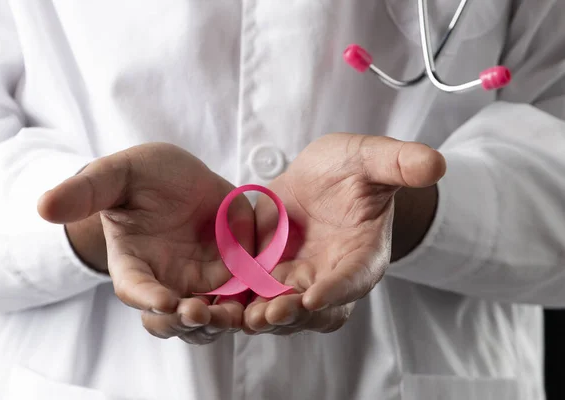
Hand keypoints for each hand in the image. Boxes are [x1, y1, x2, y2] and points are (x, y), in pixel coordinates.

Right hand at [38, 143, 253, 343]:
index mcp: (134, 264)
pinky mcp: (233, 272)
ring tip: (236, 314)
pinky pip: (245, 296)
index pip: (136, 289)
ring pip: (212, 316)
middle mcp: (167, 281)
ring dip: (222, 320)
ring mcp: (201, 281)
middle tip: (201, 312)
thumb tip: (43, 206)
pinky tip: (267, 300)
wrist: (179, 177)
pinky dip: (253, 303)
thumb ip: (86, 191)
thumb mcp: (117, 175)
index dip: (148, 298)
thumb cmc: (141, 176)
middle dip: (188, 321)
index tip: (164, 301)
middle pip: (175, 318)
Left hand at [243, 133, 445, 334]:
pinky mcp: (269, 275)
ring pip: (282, 309)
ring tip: (241, 318)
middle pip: (315, 309)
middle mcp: (331, 277)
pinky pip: (253, 297)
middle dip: (293, 314)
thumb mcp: (371, 158)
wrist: (321, 177)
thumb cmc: (352, 169)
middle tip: (270, 313)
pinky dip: (237, 305)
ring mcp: (299, 279)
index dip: (337, 289)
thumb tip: (436, 164)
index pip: (354, 278)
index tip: (316, 297)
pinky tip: (215, 306)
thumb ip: (399, 162)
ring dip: (263, 316)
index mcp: (362, 255)